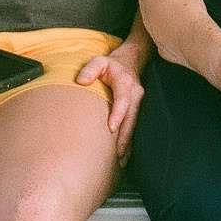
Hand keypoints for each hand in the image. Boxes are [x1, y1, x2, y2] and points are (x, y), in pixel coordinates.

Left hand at [77, 46, 144, 160]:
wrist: (130, 61)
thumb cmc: (111, 65)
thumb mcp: (99, 61)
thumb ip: (90, 69)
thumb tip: (81, 81)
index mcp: (125, 83)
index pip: (123, 100)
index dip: (118, 114)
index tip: (111, 128)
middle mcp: (135, 94)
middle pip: (131, 118)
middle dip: (125, 137)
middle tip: (117, 155)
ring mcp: (139, 103)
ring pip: (134, 125)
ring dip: (128, 142)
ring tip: (121, 160)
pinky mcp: (137, 109)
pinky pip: (134, 126)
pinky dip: (130, 140)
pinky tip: (124, 153)